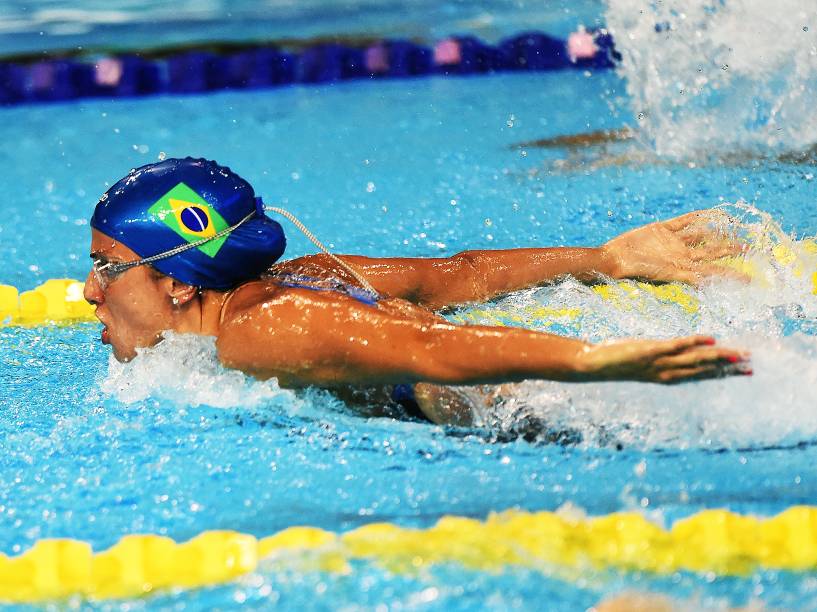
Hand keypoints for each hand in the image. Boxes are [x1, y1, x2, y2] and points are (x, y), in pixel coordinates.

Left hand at [578, 335, 750, 383]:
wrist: (592, 365)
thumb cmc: (616, 361)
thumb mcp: (643, 361)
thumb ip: (662, 358)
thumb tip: (678, 351)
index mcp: (666, 375)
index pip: (700, 374)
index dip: (723, 373)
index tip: (745, 371)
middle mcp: (665, 372)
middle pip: (703, 370)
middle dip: (728, 368)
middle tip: (751, 366)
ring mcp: (658, 362)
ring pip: (694, 360)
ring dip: (717, 356)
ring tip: (738, 354)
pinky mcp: (648, 350)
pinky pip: (674, 346)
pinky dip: (693, 342)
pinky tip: (709, 337)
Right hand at [602, 210, 747, 284]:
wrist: (613, 258)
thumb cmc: (634, 271)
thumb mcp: (664, 275)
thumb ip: (687, 276)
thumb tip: (709, 282)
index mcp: (682, 268)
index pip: (713, 272)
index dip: (731, 275)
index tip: (750, 278)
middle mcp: (680, 255)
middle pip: (712, 252)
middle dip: (731, 250)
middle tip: (750, 248)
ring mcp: (672, 242)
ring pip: (700, 236)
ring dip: (717, 234)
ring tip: (734, 230)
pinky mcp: (661, 229)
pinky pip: (683, 221)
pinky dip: (696, 216)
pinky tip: (708, 213)